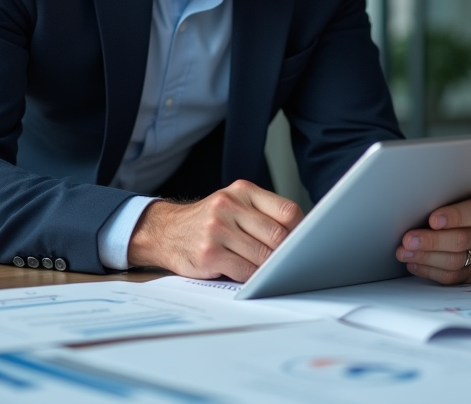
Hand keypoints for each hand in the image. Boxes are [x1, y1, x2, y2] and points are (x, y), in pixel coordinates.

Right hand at [126, 180, 302, 281]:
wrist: (166, 231)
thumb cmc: (209, 221)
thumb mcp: (233, 204)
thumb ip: (262, 214)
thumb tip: (302, 237)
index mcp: (242, 191)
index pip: (287, 211)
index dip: (301, 231)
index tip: (303, 244)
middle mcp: (228, 206)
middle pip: (277, 235)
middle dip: (286, 254)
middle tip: (290, 264)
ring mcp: (217, 229)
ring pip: (263, 256)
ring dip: (270, 269)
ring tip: (270, 272)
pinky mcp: (208, 254)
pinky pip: (244, 272)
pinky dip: (253, 278)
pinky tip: (251, 277)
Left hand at [398, 190, 470, 284]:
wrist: (456, 217)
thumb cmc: (447, 203)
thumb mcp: (446, 194)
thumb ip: (438, 200)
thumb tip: (414, 208)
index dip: (453, 217)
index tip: (433, 220)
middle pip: (461, 240)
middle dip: (431, 241)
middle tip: (408, 240)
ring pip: (455, 261)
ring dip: (426, 258)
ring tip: (405, 253)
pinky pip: (451, 276)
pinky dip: (429, 271)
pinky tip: (414, 264)